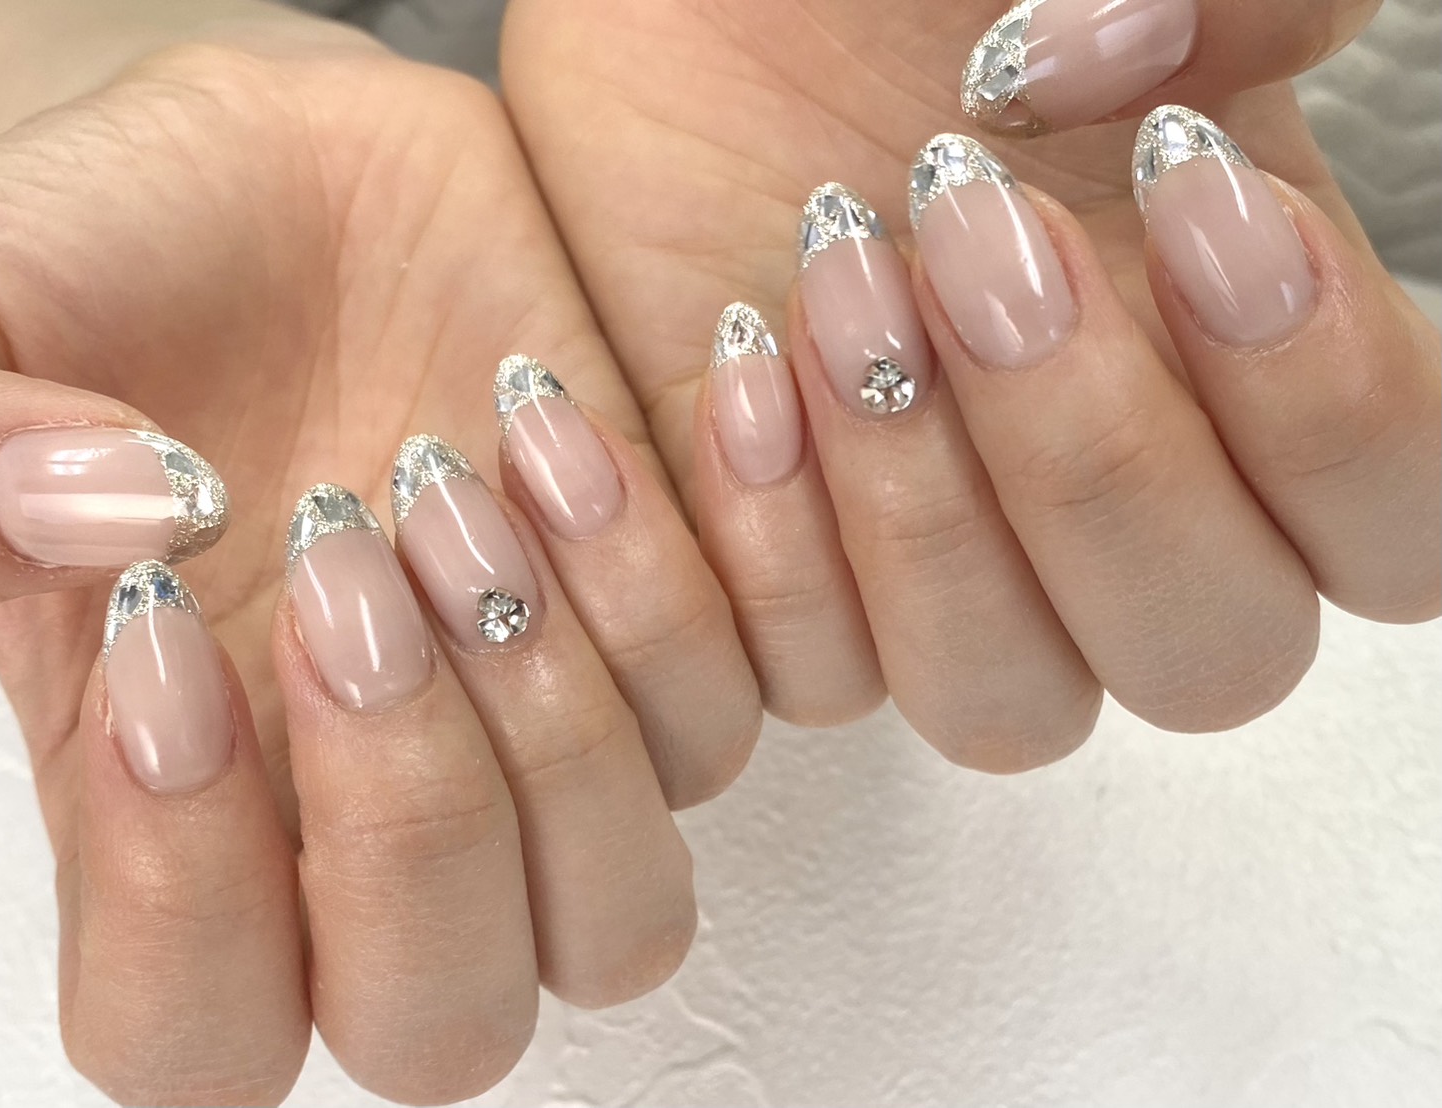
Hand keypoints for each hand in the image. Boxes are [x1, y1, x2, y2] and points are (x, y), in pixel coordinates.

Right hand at [0, 7, 758, 1101]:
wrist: (315, 161)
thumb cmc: (136, 253)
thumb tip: (123, 530)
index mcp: (177, 794)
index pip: (195, 1027)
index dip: (183, 892)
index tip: (162, 640)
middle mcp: (371, 803)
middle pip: (445, 1017)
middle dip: (411, 811)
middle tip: (346, 561)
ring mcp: (539, 730)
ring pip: (623, 906)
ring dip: (558, 704)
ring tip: (467, 472)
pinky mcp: (664, 629)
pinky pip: (746, 704)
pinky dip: (680, 571)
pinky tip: (567, 415)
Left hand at [502, 0, 1440, 768]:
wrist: (677, 11)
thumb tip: (1195, 84)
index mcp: (1235, 372)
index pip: (1396, 535)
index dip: (1331, 411)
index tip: (1193, 190)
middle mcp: (1101, 501)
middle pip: (1206, 660)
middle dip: (1096, 461)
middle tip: (975, 233)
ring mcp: (941, 557)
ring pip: (1010, 706)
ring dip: (929, 517)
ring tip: (837, 277)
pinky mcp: (786, 570)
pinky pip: (818, 673)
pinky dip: (778, 539)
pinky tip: (735, 354)